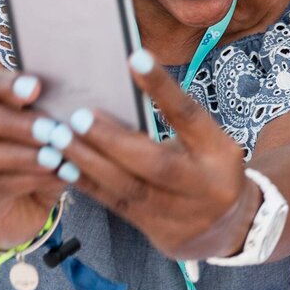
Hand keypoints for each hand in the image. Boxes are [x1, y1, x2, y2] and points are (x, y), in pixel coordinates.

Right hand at [0, 70, 66, 247]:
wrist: (32, 202)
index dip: (5, 84)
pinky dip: (28, 178)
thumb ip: (58, 112)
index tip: (36, 88)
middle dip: (9, 121)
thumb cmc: (46, 151)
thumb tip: (80, 103)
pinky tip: (55, 175)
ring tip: (55, 157)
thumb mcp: (56, 130)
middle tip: (50, 130)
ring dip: (19, 154)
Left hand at [50, 50, 257, 260]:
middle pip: (154, 163)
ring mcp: (178, 213)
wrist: (229, 227)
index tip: (135, 59)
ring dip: (89, 162)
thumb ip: (174, 124)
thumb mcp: (208, 142)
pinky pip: (115, 205)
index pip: (189, 116)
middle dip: (112, 139)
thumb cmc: (210, 168)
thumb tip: (121, 92)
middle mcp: (201, 184)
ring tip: (59, 139)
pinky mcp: (154, 230)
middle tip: (79, 117)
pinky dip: (87, 184)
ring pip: (128, 188)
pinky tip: (63, 166)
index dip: (163, 88)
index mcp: (218, 152)